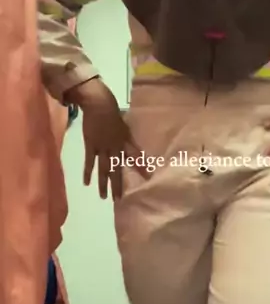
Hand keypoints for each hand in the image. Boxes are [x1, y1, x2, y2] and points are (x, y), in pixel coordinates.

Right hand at [65, 79, 148, 198]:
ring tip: (104, 197)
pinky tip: (86, 183)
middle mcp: (115, 147)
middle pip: (117, 169)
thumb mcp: (125, 125)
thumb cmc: (113, 112)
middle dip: (118, 184)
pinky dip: (88, 172)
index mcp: (124, 141)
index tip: (149, 177)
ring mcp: (102, 148)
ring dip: (104, 183)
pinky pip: (89, 161)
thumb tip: (135, 148)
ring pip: (103, 169)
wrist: (98, 104)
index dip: (142, 167)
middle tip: (119, 199)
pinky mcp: (91, 146)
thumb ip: (128, 138)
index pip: (135, 157)